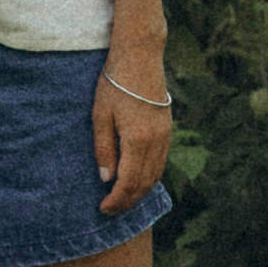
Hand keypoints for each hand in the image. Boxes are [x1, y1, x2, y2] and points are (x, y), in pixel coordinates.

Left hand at [93, 61, 170, 216]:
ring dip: (140, 192)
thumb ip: (103, 149)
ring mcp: (165, 136)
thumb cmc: (114, 83)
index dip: (116, 200)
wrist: (141, 56)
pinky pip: (161, 163)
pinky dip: (149, 177)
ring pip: (155, 175)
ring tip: (122, 199)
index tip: (103, 208)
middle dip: (128, 201)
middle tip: (111, 210)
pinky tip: (137, 179)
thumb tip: (106, 179)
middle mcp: (155, 142)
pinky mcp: (167, 129)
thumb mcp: (100, 115)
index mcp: (137, 140)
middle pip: (144, 184)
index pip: (128, 183)